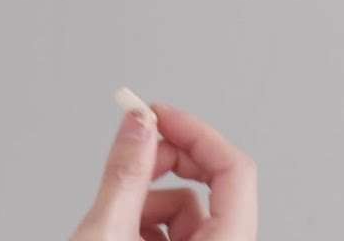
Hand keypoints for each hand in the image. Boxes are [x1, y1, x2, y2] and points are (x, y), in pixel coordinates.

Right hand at [69, 102, 257, 240]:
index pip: (235, 171)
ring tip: (114, 216)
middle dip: (167, 163)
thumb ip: (125, 174)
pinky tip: (119, 231)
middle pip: (214, 184)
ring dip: (146, 199)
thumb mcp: (108, 231)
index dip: (195, 133)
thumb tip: (138, 123)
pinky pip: (174, 227)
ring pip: (186, 205)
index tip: (157, 113)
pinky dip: (143, 219)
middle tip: (133, 149)